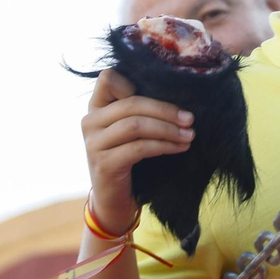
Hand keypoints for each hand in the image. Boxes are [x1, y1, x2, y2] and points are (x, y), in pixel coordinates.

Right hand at [80, 68, 194, 230]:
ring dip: (168, 129)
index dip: (134, 81)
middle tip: (190, 119)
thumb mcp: (131, 130)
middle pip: (131, 102)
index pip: (108, 78)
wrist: (115, 200)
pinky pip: (139, 148)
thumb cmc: (130, 159)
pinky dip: (164, 146)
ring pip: (136, 125)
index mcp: (96, 107)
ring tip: (189, 135)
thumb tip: (179, 94)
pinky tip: (179, 147)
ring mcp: (93, 144)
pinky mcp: (104, 164)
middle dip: (165, 110)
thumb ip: (140, 110)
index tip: (163, 96)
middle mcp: (90, 122)